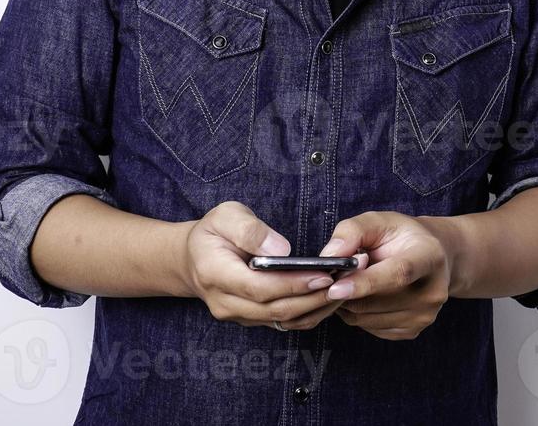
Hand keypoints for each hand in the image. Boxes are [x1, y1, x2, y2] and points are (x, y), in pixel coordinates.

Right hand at [182, 200, 356, 330]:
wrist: (192, 259)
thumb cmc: (212, 232)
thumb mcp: (225, 216)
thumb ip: (250, 230)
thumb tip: (282, 249)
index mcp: (216, 274)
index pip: (260, 287)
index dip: (293, 285)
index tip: (324, 274)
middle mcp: (226, 303)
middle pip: (275, 309)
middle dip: (314, 297)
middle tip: (346, 281)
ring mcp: (238, 316)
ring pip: (283, 320)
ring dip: (316, 308)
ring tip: (345, 287)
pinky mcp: (251, 320)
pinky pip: (283, 322)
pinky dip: (309, 312)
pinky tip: (328, 296)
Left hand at [320, 211, 453, 340]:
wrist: (431, 258)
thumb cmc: (401, 236)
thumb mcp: (379, 221)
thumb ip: (353, 231)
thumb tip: (329, 256)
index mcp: (430, 257)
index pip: (398, 274)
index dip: (365, 283)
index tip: (335, 288)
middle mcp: (433, 291)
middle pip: (377, 301)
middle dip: (346, 290)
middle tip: (334, 273)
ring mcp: (424, 315)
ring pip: (366, 318)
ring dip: (347, 302)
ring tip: (350, 280)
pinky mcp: (412, 331)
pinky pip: (368, 327)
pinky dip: (355, 313)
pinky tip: (361, 294)